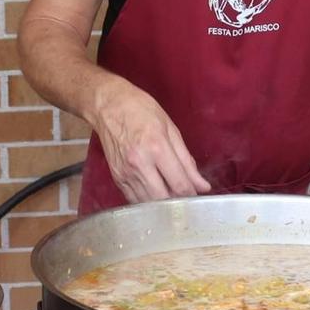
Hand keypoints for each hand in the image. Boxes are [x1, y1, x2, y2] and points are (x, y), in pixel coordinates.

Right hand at [89, 79, 211, 204]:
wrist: (108, 106)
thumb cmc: (140, 110)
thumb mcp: (170, 128)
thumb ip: (186, 160)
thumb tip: (202, 185)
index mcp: (156, 147)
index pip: (179, 184)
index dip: (192, 194)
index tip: (198, 193)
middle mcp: (139, 164)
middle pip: (163, 199)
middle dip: (178, 201)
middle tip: (185, 195)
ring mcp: (125, 173)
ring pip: (148, 204)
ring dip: (162, 204)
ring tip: (170, 193)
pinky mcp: (116, 178)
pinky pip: (134, 200)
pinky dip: (147, 201)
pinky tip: (154, 192)